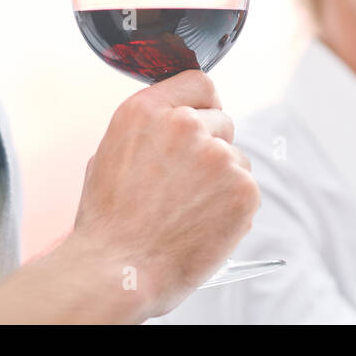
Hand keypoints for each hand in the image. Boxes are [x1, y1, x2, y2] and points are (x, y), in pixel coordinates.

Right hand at [66, 70, 260, 319]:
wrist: (120, 272)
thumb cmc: (109, 224)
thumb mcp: (109, 153)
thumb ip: (149, 129)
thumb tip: (174, 122)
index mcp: (147, 111)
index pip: (198, 83)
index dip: (203, 104)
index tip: (204, 119)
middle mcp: (184, 125)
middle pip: (221, 122)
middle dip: (210, 148)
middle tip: (187, 184)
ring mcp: (217, 156)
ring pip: (235, 158)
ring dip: (222, 180)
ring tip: (189, 211)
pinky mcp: (242, 188)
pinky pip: (247, 188)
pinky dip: (233, 207)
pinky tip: (204, 224)